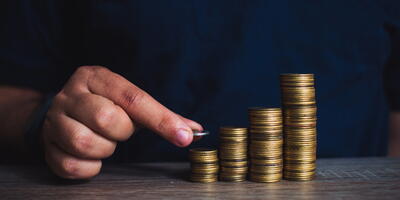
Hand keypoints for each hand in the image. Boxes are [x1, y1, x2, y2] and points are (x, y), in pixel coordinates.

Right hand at [41, 66, 202, 178]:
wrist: (62, 112)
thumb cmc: (105, 106)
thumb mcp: (132, 104)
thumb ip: (162, 116)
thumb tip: (194, 130)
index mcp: (97, 78)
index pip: (134, 98)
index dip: (162, 120)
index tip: (185, 137)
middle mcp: (72, 93)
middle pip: (107, 118)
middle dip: (122, 132)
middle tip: (120, 130)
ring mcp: (55, 119)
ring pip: (85, 143)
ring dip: (105, 149)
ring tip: (105, 141)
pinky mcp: (46, 145)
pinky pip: (71, 165)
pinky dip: (90, 167)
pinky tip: (92, 156)